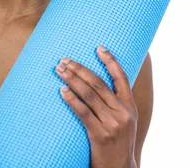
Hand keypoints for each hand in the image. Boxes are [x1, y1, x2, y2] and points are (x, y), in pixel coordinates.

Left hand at [56, 46, 137, 167]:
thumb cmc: (117, 143)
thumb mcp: (124, 121)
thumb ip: (114, 104)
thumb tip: (96, 83)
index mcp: (130, 106)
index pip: (122, 77)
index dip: (110, 60)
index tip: (98, 47)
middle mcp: (123, 112)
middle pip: (99, 83)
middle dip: (80, 69)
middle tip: (65, 60)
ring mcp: (112, 124)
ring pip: (89, 94)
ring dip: (72, 79)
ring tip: (59, 70)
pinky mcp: (100, 135)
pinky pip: (83, 112)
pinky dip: (71, 99)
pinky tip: (62, 91)